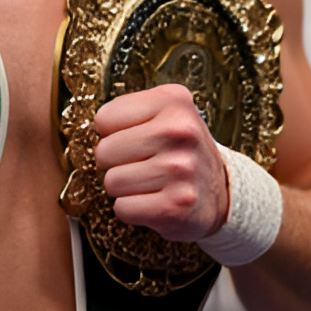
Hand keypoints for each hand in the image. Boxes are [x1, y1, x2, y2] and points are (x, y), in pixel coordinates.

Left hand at [95, 83, 228, 241]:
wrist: (221, 192)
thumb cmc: (179, 149)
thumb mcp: (164, 112)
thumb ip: (127, 110)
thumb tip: (89, 128)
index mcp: (173, 101)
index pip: (104, 119)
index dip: (112, 133)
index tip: (133, 139)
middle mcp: (180, 131)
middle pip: (104, 151)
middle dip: (114, 162)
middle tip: (139, 163)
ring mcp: (180, 169)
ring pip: (111, 182)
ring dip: (124, 187)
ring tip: (148, 182)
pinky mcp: (176, 206)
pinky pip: (122, 209)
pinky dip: (131, 209)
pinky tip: (152, 201)